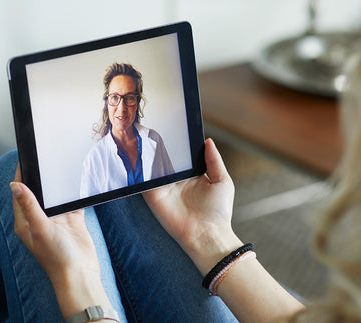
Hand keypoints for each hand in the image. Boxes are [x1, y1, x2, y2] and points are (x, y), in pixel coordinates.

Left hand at [10, 165, 110, 318]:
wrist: (80, 274)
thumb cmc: (56, 257)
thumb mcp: (40, 228)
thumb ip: (29, 205)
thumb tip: (14, 185)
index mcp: (25, 222)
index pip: (19, 193)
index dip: (20, 175)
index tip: (25, 158)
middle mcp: (39, 219)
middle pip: (37, 191)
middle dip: (39, 176)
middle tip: (44, 156)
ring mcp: (57, 220)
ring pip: (55, 195)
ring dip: (57, 184)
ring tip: (59, 164)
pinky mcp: (72, 221)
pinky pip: (72, 201)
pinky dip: (73, 193)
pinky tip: (76, 181)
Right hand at [143, 138, 241, 273]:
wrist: (207, 235)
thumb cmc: (218, 211)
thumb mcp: (222, 181)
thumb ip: (214, 160)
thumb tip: (208, 141)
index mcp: (192, 175)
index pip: (182, 156)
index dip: (178, 143)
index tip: (174, 126)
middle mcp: (176, 180)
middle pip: (165, 159)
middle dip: (160, 146)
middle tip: (155, 127)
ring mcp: (163, 188)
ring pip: (152, 167)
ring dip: (147, 156)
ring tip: (142, 138)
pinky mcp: (153, 196)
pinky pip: (143, 181)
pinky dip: (139, 170)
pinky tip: (138, 157)